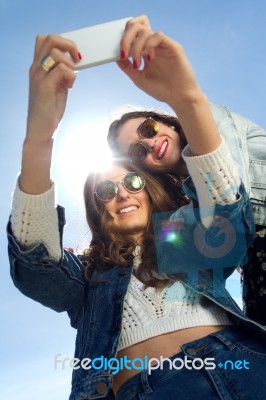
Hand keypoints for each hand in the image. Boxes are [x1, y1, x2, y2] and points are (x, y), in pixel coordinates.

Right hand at [20, 35, 80, 193]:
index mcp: (38, 67)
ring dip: (70, 63)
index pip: (44, 40)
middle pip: (50, 39)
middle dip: (69, 45)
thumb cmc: (50, 110)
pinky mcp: (44, 87)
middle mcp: (35, 69)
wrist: (41, 130)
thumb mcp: (57, 87)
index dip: (61, 41)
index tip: (72, 55)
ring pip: (56, 53)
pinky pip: (62, 69)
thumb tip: (73, 62)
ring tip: (71, 78)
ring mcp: (38, 77)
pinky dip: (71, 75)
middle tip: (78, 59)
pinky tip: (70, 86)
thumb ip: (61, 73)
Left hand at [118, 15, 200, 110]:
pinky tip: (149, 59)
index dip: (123, 39)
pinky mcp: (172, 46)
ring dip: (136, 47)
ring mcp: (163, 45)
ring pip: (145, 30)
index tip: (120, 54)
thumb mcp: (138, 78)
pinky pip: (157, 35)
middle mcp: (153, 45)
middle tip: (124, 54)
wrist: (179, 98)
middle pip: (136, 26)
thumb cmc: (161, 89)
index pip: (132, 33)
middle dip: (126, 38)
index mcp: (145, 51)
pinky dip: (149, 45)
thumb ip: (127, 67)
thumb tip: (115, 56)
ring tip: (138, 63)